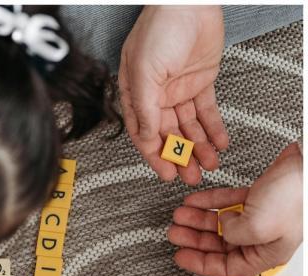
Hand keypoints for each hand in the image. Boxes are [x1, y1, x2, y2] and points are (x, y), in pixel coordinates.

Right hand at [119, 5, 227, 184]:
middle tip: (192, 176)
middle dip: (181, 158)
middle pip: (169, 136)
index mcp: (137, 94)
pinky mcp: (201, 82)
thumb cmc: (159, 28)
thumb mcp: (144, 72)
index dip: (156, 157)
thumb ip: (144, 108)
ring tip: (209, 165)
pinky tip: (219, 144)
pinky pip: (207, 112)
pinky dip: (214, 129)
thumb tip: (147, 138)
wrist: (189, 0)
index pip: (145, 134)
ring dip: (199, 148)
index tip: (168, 174)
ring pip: (189, 128)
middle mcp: (157, 96)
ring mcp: (179, 90)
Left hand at [168, 143, 302, 275]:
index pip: (227, 268)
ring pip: (221, 223)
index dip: (201, 264)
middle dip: (194, 239)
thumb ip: (233, 235)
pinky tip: (194, 201)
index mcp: (265, 255)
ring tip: (179, 215)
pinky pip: (227, 203)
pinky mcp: (259, 197)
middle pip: (220, 245)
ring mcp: (261, 217)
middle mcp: (263, 239)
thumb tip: (223, 228)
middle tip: (175, 233)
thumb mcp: (257, 227)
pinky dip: (209, 202)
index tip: (181, 256)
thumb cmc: (296, 197)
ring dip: (198, 219)